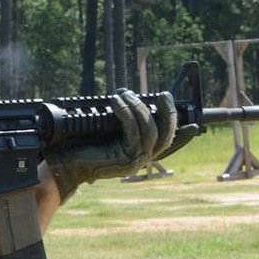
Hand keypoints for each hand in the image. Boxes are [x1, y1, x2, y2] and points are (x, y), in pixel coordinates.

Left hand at [44, 88, 176, 200]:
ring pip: (150, 130)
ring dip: (139, 107)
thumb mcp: (107, 131)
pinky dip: (126, 112)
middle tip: (163, 95)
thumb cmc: (82, 146)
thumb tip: (134, 101)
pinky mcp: (124, 159)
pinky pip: (132, 130)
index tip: (193, 124)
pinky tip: (117, 101)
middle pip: (166, 136)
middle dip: (167, 113)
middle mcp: (141, 160)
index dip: (183, 135)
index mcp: (139, 154)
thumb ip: (125, 122)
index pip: (168, 144)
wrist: (64, 164)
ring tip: (126, 94)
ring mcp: (134, 161)